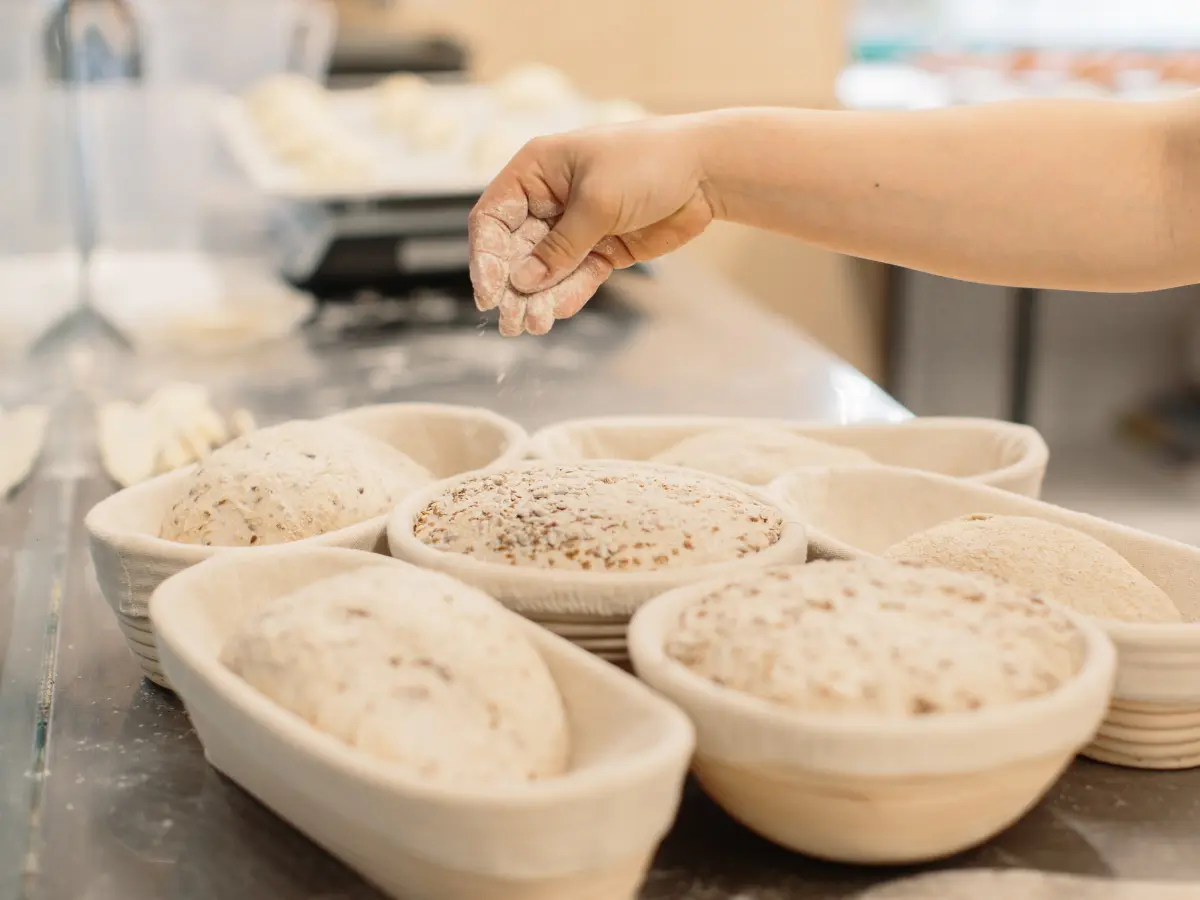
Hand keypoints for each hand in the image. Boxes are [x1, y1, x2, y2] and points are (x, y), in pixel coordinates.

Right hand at [467, 116, 716, 335]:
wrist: (706, 171)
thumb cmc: (648, 164)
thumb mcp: (597, 203)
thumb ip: (559, 247)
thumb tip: (522, 282)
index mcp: (536, 171)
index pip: (493, 217)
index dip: (486, 256)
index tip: (489, 292)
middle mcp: (549, 198)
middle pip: (515, 250)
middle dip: (513, 287)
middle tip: (511, 322)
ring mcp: (575, 225)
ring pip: (544, 270)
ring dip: (538, 298)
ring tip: (535, 326)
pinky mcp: (601, 248)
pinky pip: (574, 276)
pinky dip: (566, 295)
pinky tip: (556, 313)